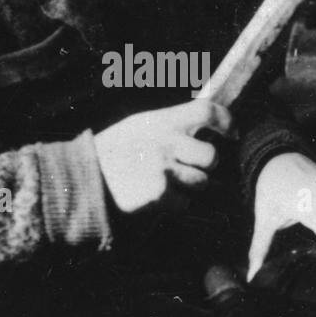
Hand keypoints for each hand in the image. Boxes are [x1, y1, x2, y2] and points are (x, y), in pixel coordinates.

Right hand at [94, 99, 231, 214]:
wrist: (83, 180)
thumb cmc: (112, 153)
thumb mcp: (139, 126)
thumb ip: (170, 125)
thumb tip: (203, 128)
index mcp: (161, 121)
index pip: (206, 111)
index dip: (226, 121)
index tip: (232, 133)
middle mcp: (165, 142)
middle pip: (211, 156)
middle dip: (205, 166)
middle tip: (188, 168)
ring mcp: (163, 169)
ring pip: (201, 183)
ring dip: (188, 188)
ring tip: (163, 183)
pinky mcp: (159, 195)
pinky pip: (184, 204)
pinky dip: (174, 205)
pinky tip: (153, 198)